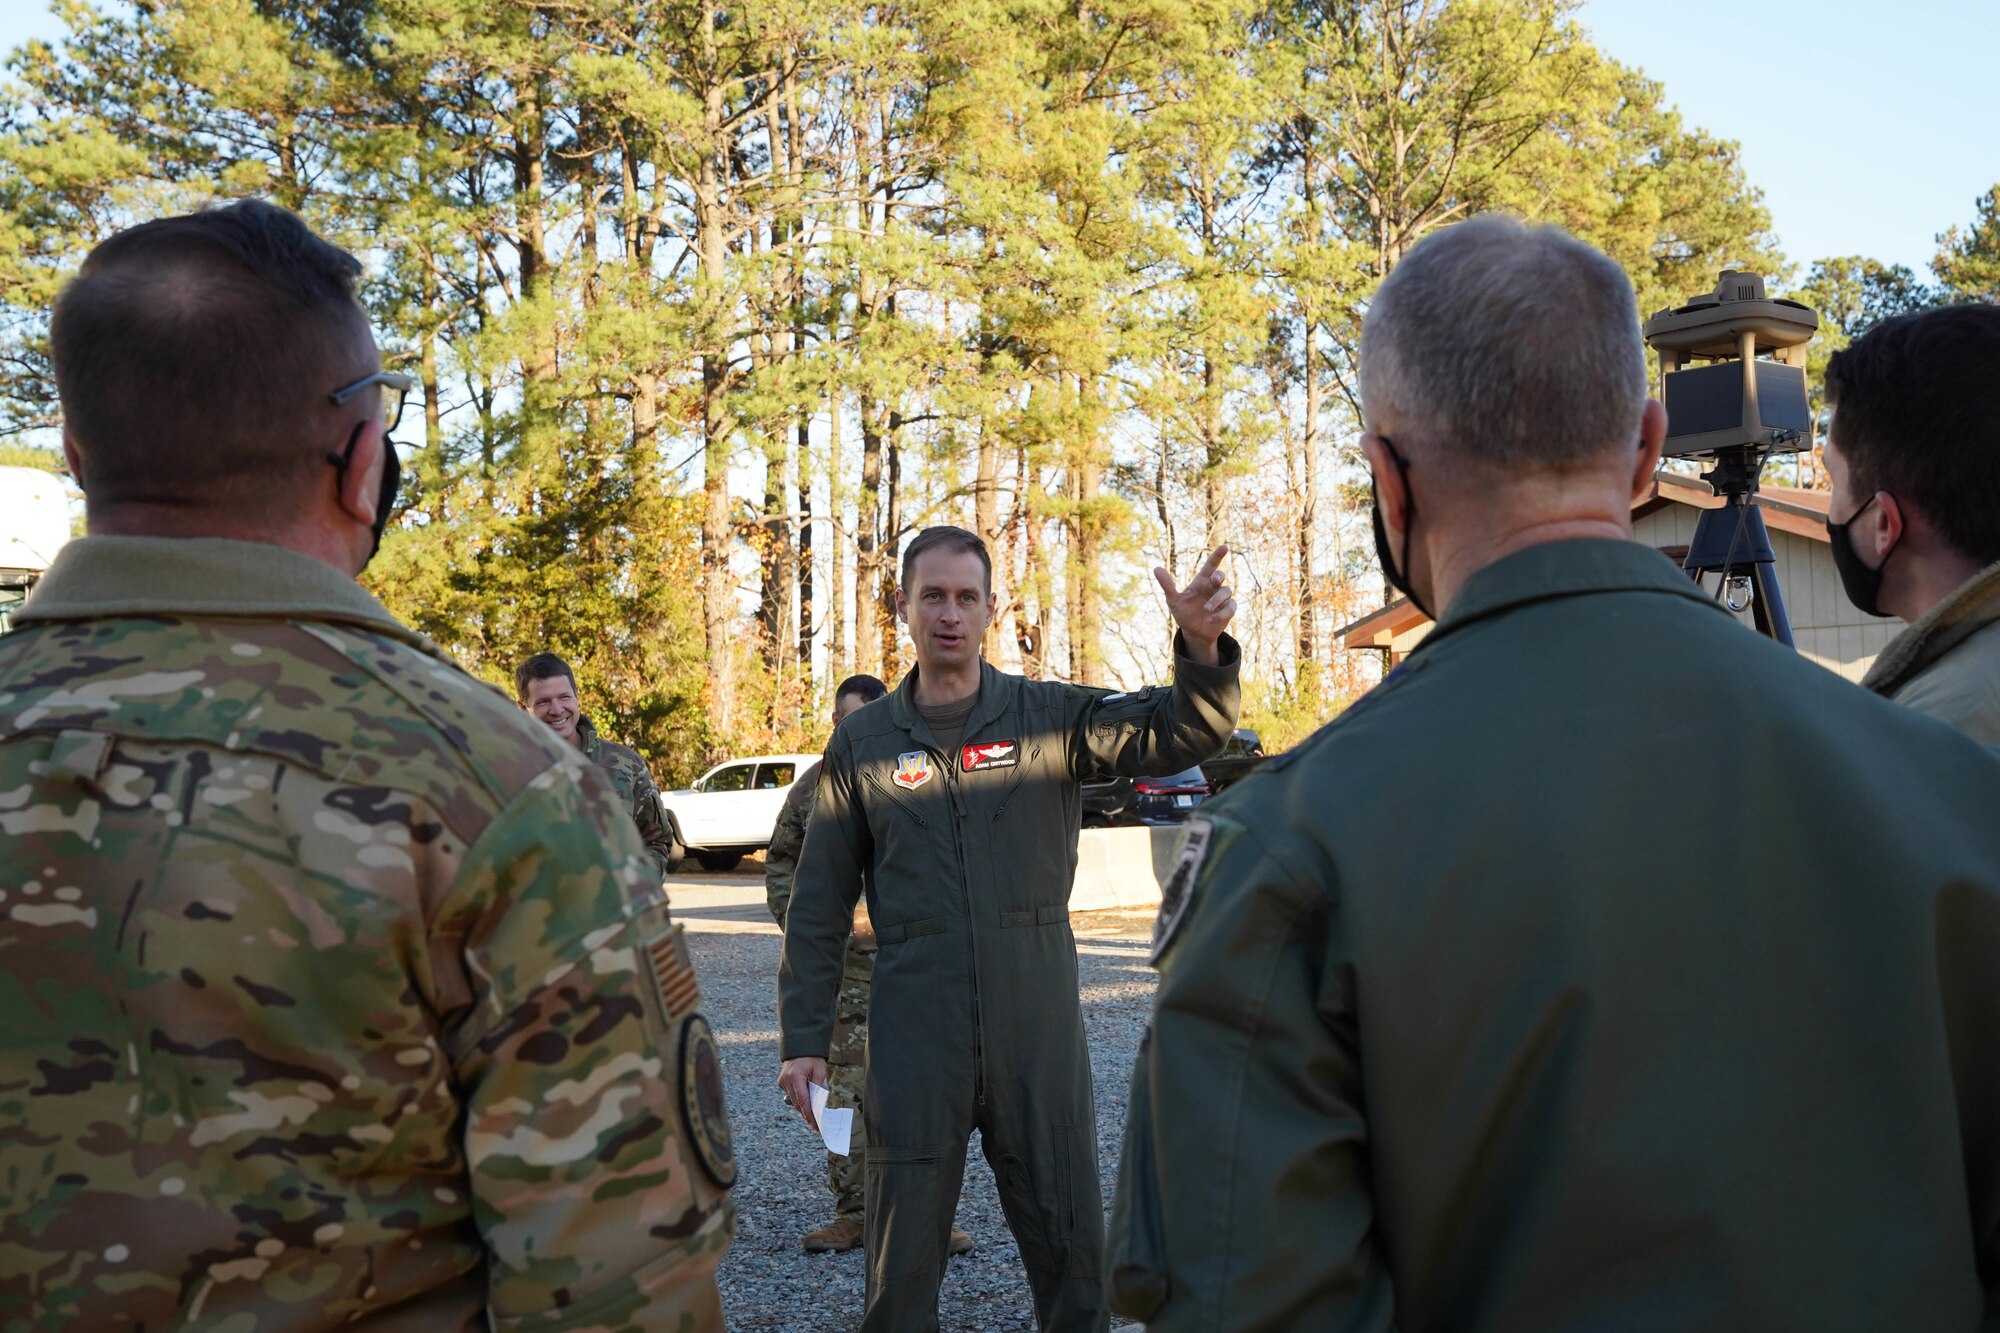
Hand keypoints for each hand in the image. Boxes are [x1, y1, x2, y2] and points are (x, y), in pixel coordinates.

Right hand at [778, 1056, 827, 1130]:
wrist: (801, 1045)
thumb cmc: (812, 1058)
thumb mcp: (820, 1071)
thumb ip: (818, 1087)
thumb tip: (817, 1104)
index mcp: (795, 1077)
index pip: (803, 1100)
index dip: (809, 1114)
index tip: (815, 1125)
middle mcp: (786, 1081)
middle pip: (797, 1103)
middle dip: (806, 1114)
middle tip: (816, 1125)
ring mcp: (782, 1081)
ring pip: (793, 1101)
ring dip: (802, 1108)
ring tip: (812, 1118)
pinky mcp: (781, 1082)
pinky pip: (790, 1095)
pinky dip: (798, 1100)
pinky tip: (806, 1105)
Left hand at [1154, 544, 1234, 663]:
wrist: (1193, 633)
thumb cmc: (1184, 613)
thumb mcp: (1173, 600)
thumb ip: (1167, 585)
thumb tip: (1156, 568)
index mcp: (1201, 582)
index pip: (1211, 565)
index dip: (1217, 556)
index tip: (1224, 547)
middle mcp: (1213, 588)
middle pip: (1220, 576)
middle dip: (1219, 576)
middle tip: (1214, 580)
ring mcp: (1222, 599)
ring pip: (1226, 592)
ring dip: (1217, 600)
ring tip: (1206, 609)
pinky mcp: (1228, 611)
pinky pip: (1231, 607)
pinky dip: (1222, 613)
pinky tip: (1211, 619)